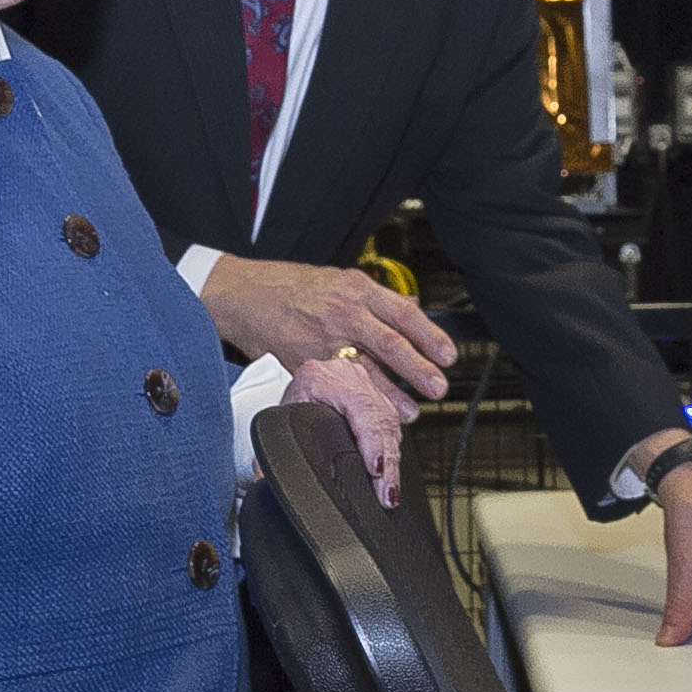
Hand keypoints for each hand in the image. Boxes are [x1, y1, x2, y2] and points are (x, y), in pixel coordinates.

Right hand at [203, 255, 455, 399]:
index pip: (403, 314)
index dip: (430, 336)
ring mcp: (322, 337)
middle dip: (418, 369)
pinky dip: (354, 399)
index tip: (448, 356)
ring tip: (411, 412)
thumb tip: (413, 308)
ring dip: (390, 393)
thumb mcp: (338, 280)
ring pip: (364, 368)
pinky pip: (335, 383)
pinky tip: (368, 412)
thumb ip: (377, 298)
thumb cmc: (291, 286)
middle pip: (389, 343)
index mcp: (357, 288)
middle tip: (438, 388)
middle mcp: (343, 311)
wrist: (242, 293)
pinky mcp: (302, 360)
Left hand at [282, 349, 415, 505]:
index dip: (371, 441)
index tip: (376, 469)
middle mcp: (349, 375)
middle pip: (380, 419)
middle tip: (386, 493)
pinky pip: (392, 423)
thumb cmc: (290, 399)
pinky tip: (391, 472)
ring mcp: (367, 383)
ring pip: (390, 423)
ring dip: (393, 460)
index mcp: (322, 376)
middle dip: (386, 461)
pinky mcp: (378, 395)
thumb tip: (262, 478)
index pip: (359, 407)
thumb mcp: (280, 416)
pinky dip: (392, 450)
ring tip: (390, 490)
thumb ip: (275, 445)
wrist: (298, 381)